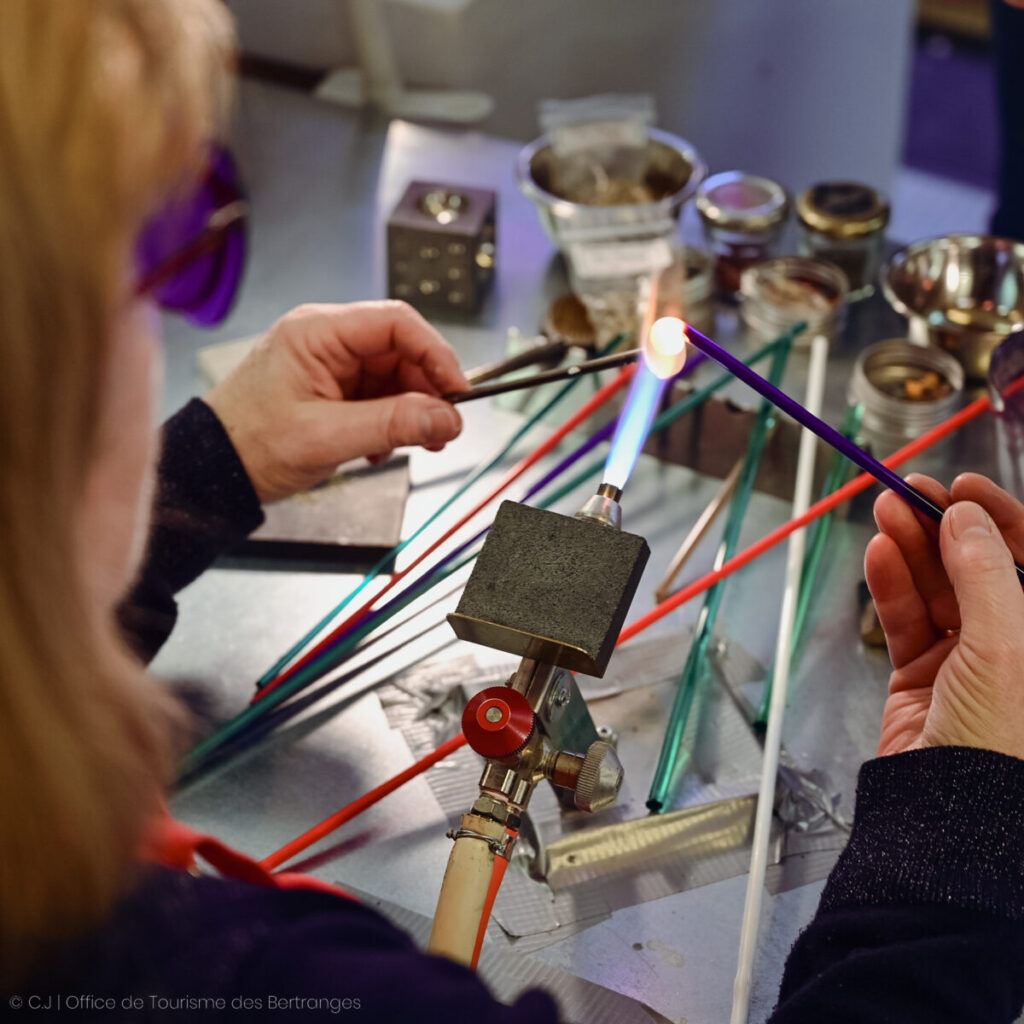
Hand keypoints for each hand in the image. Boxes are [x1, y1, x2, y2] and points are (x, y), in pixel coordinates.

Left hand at [206, 301, 468, 501]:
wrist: (214, 470)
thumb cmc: (250, 445)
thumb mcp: (327, 438)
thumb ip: (392, 425)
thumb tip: (447, 418)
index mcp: (317, 332)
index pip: (397, 323)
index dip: (436, 354)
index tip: (458, 391)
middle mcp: (326, 339)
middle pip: (402, 350)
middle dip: (427, 390)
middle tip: (442, 428)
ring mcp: (330, 363)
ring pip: (395, 375)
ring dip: (411, 411)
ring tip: (414, 443)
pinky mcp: (333, 386)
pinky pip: (380, 395)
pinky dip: (391, 421)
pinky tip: (379, 447)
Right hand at [866, 473, 1023, 758]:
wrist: (947, 816)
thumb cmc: (1001, 744)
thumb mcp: (1003, 647)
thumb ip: (983, 574)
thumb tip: (965, 516)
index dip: (1000, 519)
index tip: (964, 487)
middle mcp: (1014, 645)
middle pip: (980, 567)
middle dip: (945, 527)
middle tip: (909, 491)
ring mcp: (968, 659)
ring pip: (938, 587)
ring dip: (911, 548)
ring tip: (884, 512)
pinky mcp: (924, 674)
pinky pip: (907, 618)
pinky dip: (891, 585)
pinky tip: (879, 555)